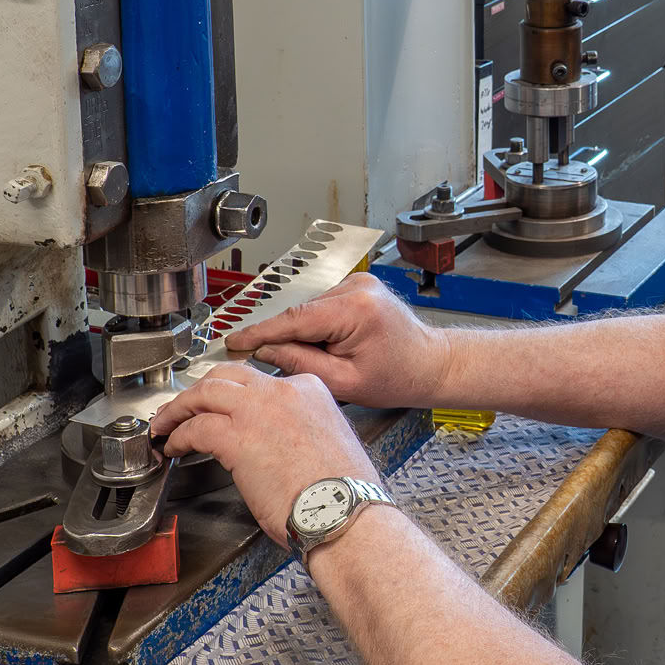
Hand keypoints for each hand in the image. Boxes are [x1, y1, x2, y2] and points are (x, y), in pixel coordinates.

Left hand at [149, 362, 374, 546]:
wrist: (344, 511)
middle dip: (200, 390)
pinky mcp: (237, 437)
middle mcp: (282, 390)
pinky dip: (179, 436)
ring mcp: (258, 410)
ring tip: (166, 423)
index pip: (259, 380)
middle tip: (184, 407)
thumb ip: (301, 427)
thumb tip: (276, 439)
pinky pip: (195, 428)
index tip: (224, 407)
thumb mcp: (329, 439)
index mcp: (309, 389)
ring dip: (179, 408)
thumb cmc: (342, 491)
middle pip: (226, 376)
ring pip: (204, 392)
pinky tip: (175, 447)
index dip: (234, 393)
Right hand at [222, 272, 454, 408]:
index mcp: (356, 309)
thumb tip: (265, 350)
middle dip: (284, 337)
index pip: (295, 318)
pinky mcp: (356, 285)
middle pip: (300, 311)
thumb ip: (301, 363)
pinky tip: (330, 345)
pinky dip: (315, 325)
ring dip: (303, 332)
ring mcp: (357, 282)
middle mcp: (356, 286)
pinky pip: (321, 306)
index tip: (235, 342)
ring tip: (324, 359)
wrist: (430, 364)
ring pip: (308, 308)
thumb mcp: (345, 382)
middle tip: (274, 363)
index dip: (260, 331)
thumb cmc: (399, 376)